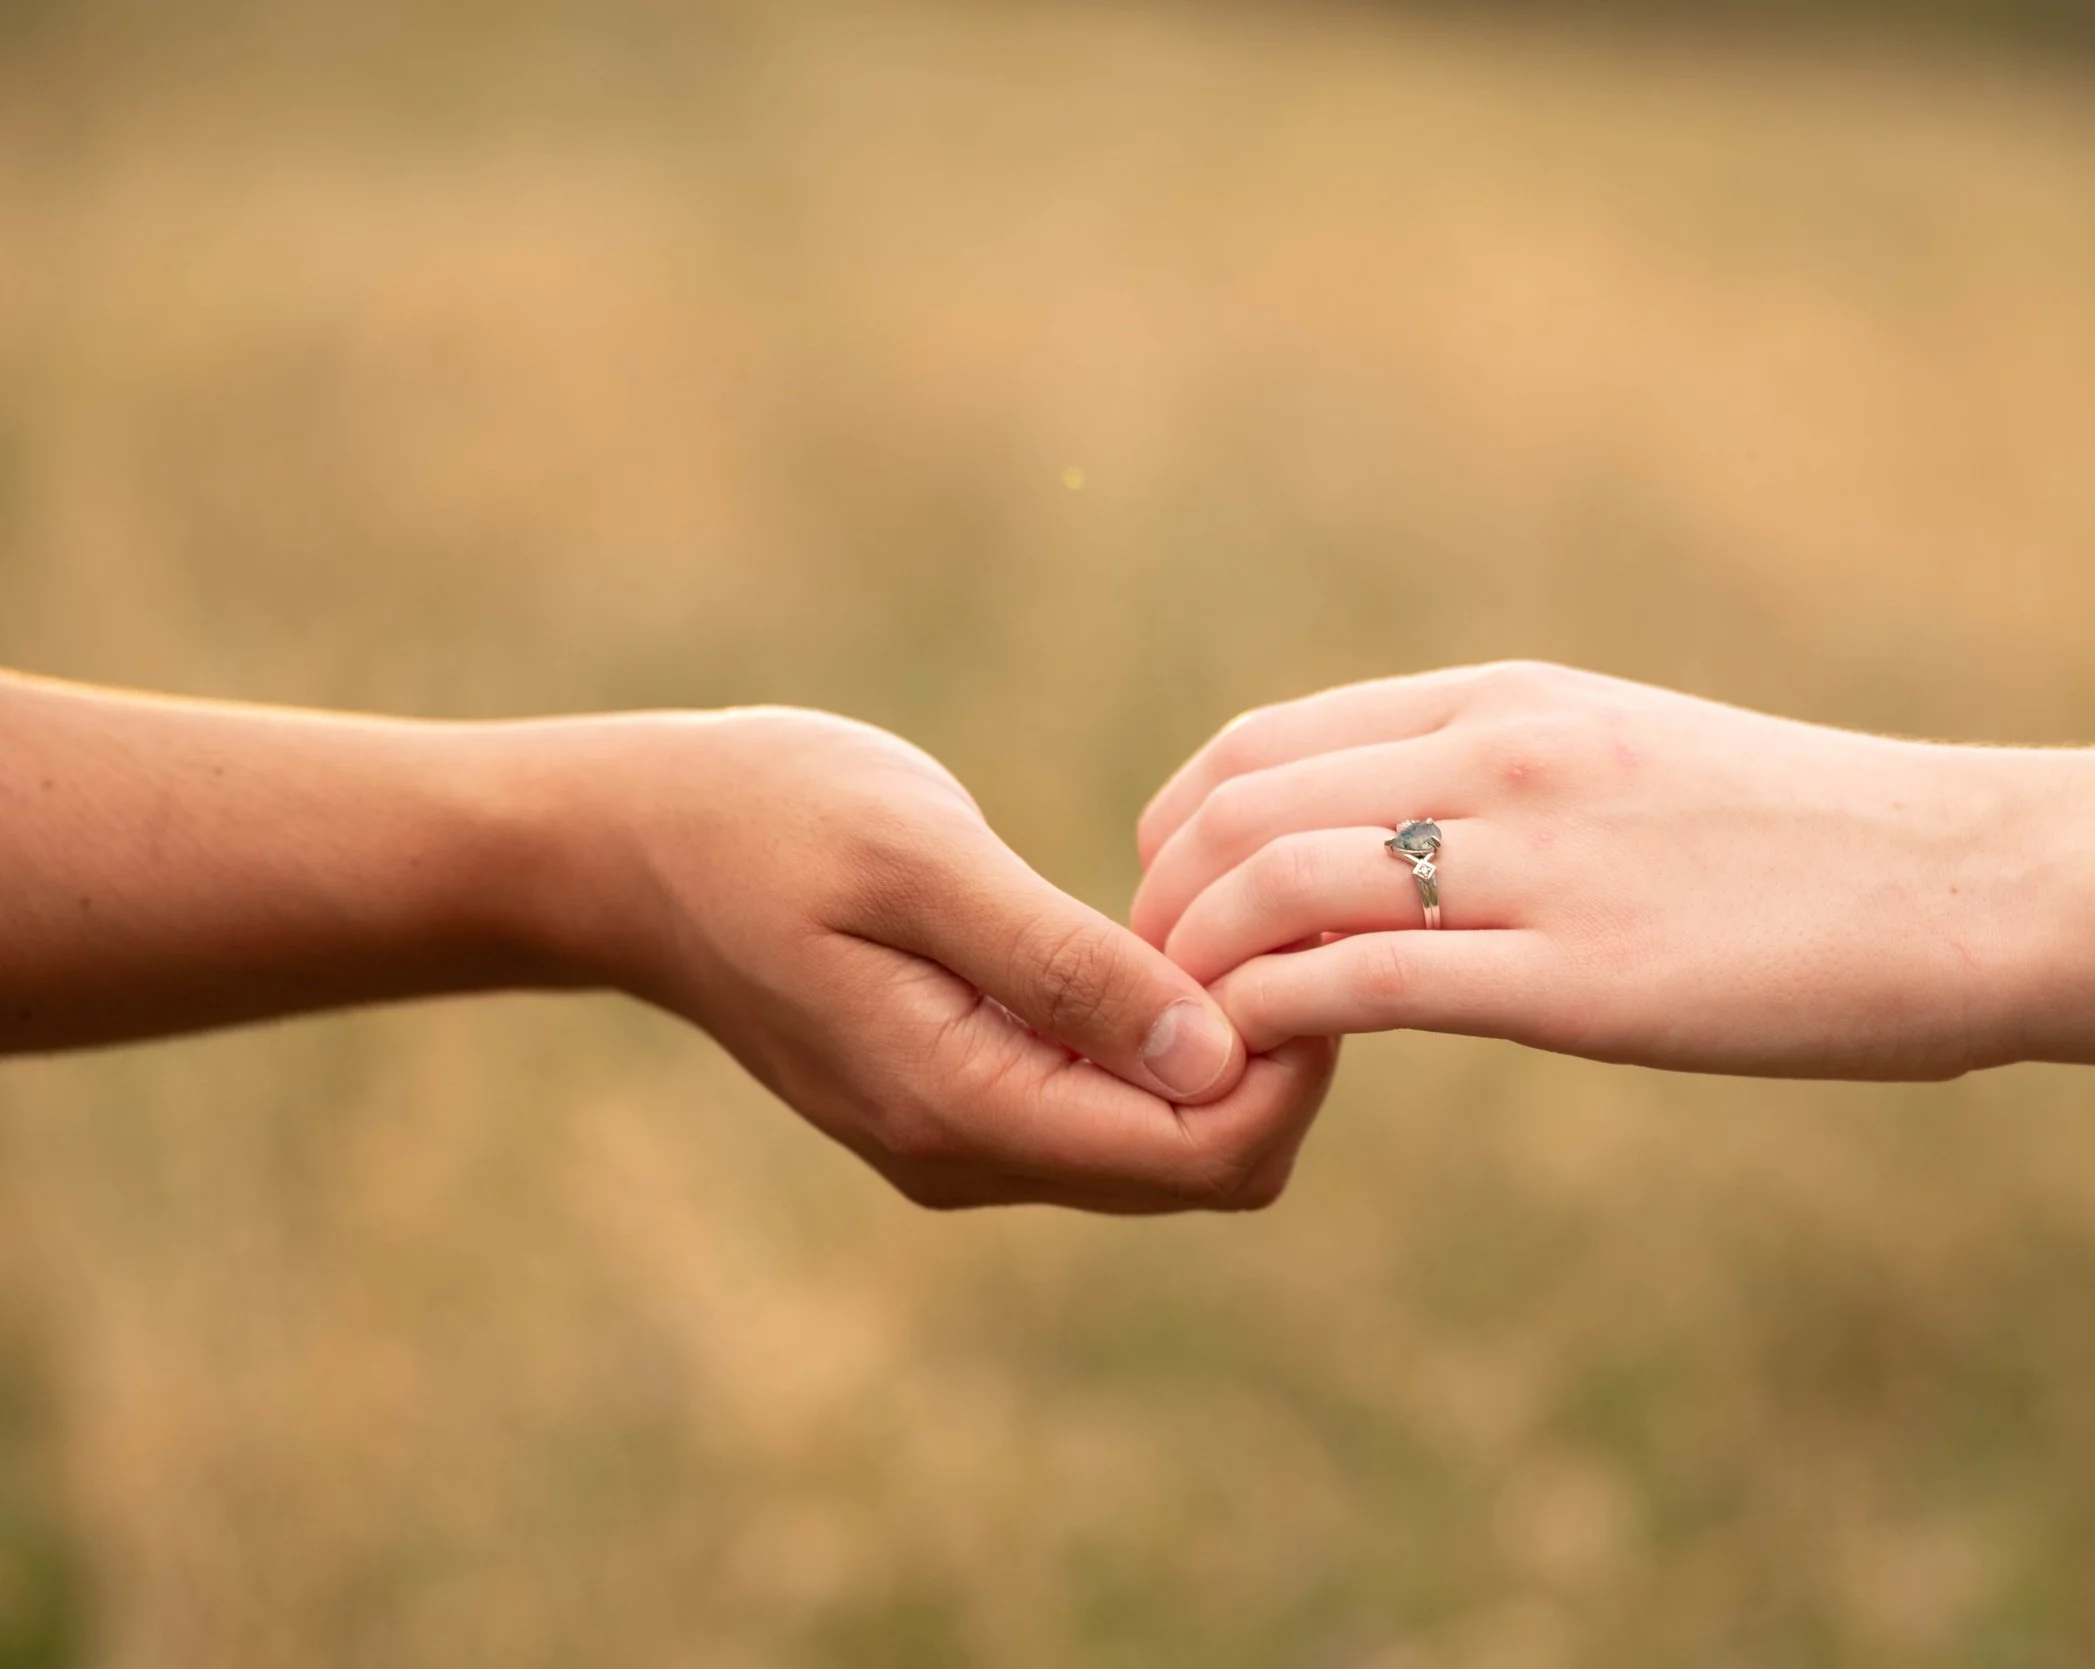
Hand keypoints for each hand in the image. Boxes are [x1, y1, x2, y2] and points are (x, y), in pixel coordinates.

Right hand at [551, 708, 1335, 1209]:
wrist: (628, 849)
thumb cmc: (763, 820)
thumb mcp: (917, 860)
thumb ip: (1064, 966)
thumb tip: (1216, 1052)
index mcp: (965, 1109)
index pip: (1205, 1154)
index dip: (1289, 1061)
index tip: (1295, 934)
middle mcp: (973, 1158)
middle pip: (1203, 1169)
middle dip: (1274, 1062)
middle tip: (1271, 919)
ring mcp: (964, 1143)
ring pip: (1166, 1146)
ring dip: (1221, 1050)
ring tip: (1216, 918)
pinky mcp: (961, 1104)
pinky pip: (1107, 1107)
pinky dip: (1161, 1041)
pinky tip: (1151, 941)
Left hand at [1132, 663, 2041, 1081]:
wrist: (1978, 881)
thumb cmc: (1818, 839)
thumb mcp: (1634, 763)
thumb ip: (1509, 788)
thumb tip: (1411, 844)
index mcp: (1509, 702)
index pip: (1265, 742)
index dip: (1180, 827)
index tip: (1172, 904)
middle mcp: (1499, 760)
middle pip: (1238, 807)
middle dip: (1159, 900)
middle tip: (1156, 987)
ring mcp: (1533, 864)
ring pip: (1272, 886)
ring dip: (1193, 967)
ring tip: (1191, 1037)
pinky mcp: (1574, 982)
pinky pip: (1357, 985)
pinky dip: (1268, 1021)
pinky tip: (1254, 1062)